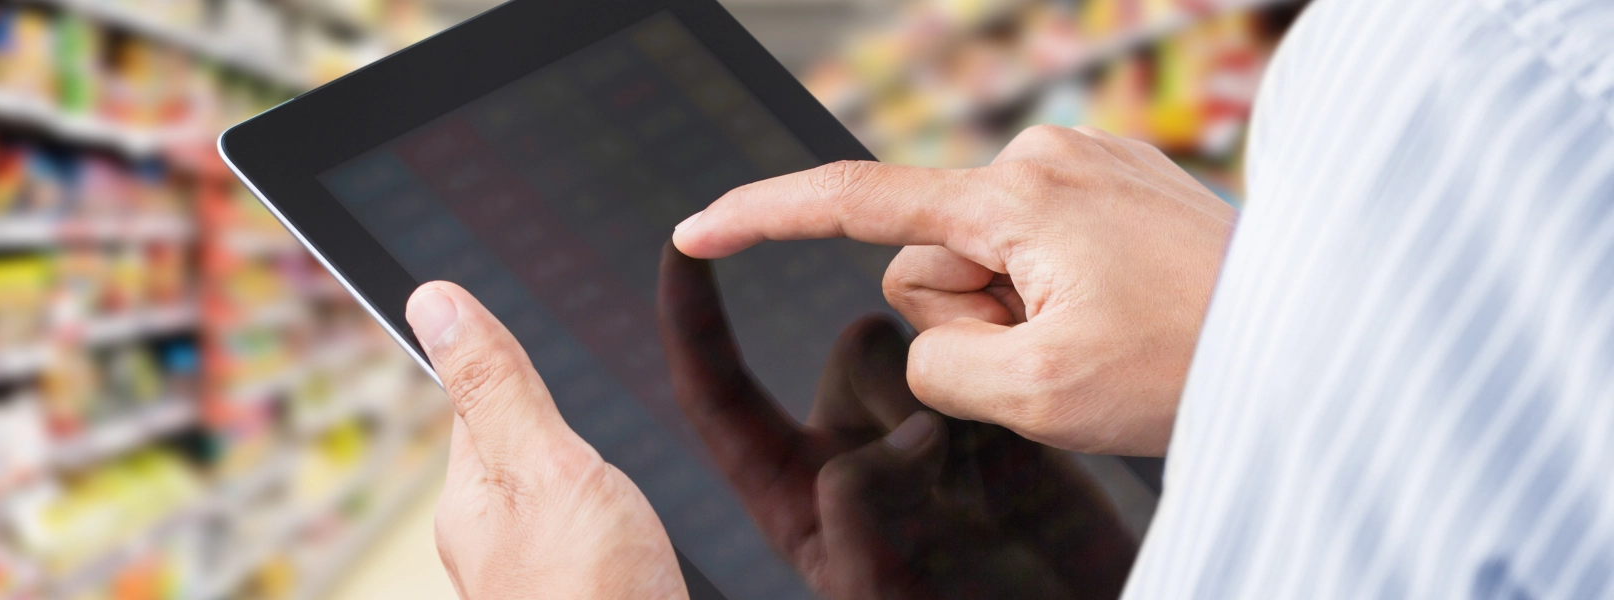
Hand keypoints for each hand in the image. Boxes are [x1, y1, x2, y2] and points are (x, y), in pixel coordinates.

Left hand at [407, 282, 684, 599]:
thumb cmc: (590, 597)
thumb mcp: (544, 466)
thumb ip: (498, 386)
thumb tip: (432, 301)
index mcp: (472, 499)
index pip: (478, 402)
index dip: (507, 360)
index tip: (530, 325)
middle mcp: (499, 542)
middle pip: (529, 449)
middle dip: (564, 418)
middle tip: (599, 378)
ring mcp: (546, 575)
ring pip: (572, 495)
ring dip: (602, 472)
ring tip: (623, 455)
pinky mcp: (598, 595)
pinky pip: (603, 537)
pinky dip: (627, 517)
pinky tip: (647, 522)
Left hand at [658, 246, 1136, 599]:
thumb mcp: (880, 585)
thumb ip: (863, 502)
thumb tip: (910, 429)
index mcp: (793, 494)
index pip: (718, 394)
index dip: (692, 319)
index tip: (681, 241)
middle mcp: (852, 450)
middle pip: (858, 348)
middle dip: (903, 379)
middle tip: (947, 463)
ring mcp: (925, 432)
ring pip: (931, 346)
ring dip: (961, 382)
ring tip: (998, 476)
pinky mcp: (996, 419)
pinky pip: (991, 359)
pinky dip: (1008, 384)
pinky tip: (1031, 458)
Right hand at [673, 125, 1233, 455]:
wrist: (1318, 335)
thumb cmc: (1190, 363)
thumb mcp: (1035, 394)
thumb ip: (937, 364)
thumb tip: (934, 333)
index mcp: (1012, 195)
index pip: (852, 201)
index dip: (763, 218)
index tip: (696, 229)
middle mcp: (1043, 156)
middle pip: (930, 260)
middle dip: (972, 319)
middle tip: (1061, 355)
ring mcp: (1084, 165)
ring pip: (985, 263)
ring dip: (1020, 314)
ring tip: (1104, 335)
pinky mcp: (1113, 185)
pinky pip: (1038, 250)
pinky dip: (1058, 294)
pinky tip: (1123, 313)